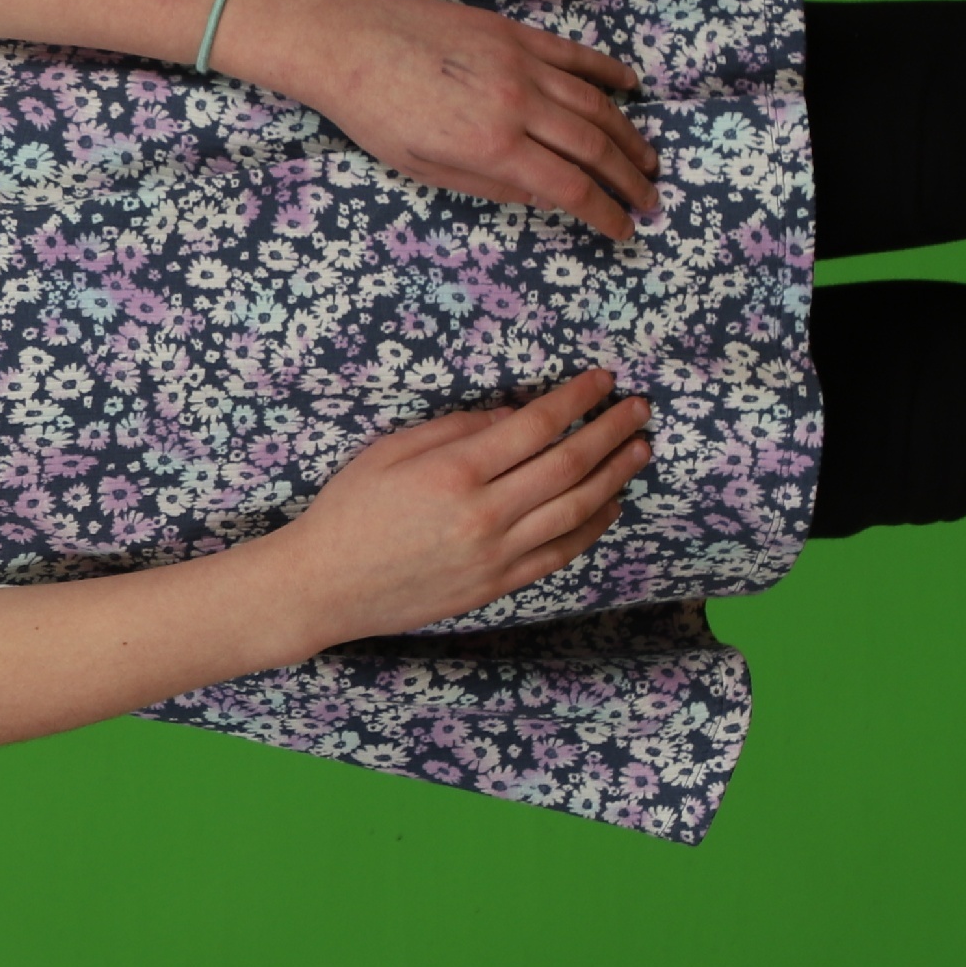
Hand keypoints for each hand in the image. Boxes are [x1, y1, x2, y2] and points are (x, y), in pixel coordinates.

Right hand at [252, 367, 651, 642]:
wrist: (326, 586)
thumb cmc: (348, 510)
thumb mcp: (388, 451)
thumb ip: (454, 429)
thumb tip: (512, 417)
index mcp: (454, 472)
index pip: (535, 427)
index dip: (575, 400)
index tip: (601, 381)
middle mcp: (483, 514)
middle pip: (568, 466)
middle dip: (610, 432)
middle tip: (639, 409)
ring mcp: (496, 555)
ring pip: (576, 511)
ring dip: (615, 476)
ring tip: (639, 450)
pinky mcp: (498, 584)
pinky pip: (560, 553)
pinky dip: (593, 527)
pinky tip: (611, 503)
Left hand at [257, 0, 661, 239]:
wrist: (346, 45)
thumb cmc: (373, 115)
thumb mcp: (423, 170)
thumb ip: (489, 185)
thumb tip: (543, 197)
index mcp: (492, 146)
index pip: (570, 188)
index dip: (605, 213)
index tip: (624, 229)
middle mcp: (517, 104)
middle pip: (594, 148)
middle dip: (629, 179)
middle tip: (650, 199)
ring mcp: (520, 63)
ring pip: (595, 102)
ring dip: (629, 134)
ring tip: (648, 158)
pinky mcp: (513, 33)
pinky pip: (574, 55)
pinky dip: (608, 72)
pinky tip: (630, 88)